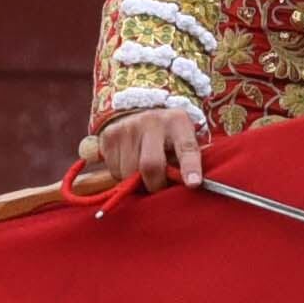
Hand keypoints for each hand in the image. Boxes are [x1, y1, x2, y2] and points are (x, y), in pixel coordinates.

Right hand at [84, 108, 205, 191]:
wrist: (137, 112)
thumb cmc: (167, 137)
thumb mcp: (182, 141)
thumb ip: (184, 163)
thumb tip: (187, 187)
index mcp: (177, 123)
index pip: (186, 147)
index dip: (190, 167)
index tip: (194, 183)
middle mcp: (152, 122)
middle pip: (151, 165)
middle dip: (155, 185)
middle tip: (158, 189)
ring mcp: (128, 127)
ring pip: (129, 172)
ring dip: (137, 182)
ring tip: (143, 172)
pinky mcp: (109, 136)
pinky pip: (114, 170)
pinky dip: (123, 175)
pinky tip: (129, 163)